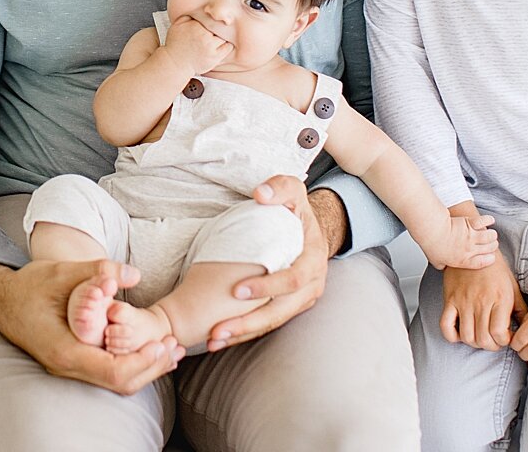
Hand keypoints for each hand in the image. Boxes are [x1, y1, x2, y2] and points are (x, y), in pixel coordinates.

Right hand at [0, 259, 183, 394]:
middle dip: (151, 368)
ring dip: (145, 368)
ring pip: (114, 381)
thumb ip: (98, 272)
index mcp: (64, 350)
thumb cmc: (28, 285)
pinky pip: (106, 372)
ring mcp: (69, 367)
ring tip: (171, 350)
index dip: (143, 362)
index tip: (164, 344)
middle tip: (176, 348)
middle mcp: (67, 366)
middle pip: (119, 383)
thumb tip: (134, 274)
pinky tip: (148, 349)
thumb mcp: (62, 272)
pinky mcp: (73, 361)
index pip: (112, 371)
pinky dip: (131, 363)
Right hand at [162, 15, 231, 74]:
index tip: (212, 23)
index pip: (212, 19)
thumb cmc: (176, 44)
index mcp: (195, 26)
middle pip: (219, 27)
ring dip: (223, 36)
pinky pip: (228, 48)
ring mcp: (210, 48)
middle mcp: (204, 36)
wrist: (174, 63)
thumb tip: (200, 9)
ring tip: (217, 38)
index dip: (213, 20)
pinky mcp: (214, 58)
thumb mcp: (177, 25)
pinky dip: (227, 45)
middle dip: (219, 28)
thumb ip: (188, 15)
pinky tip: (221, 45)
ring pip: (224, 37)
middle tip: (216, 30)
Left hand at [206, 177, 333, 351]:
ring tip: (214, 340)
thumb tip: (261, 194)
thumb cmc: (296, 209)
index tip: (237, 290)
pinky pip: (267, 323)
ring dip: (243, 333)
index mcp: (312, 260)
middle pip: (280, 312)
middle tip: (218, 329)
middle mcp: (311, 286)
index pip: (292, 279)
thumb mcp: (292, 190)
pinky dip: (245, 332)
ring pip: (272, 323)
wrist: (311, 229)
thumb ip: (279, 187)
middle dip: (249, 323)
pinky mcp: (289, 308)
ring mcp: (301, 300)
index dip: (267, 287)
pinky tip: (220, 338)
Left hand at [418, 213, 497, 270]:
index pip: (482, 262)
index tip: (491, 257)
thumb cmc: (433, 245)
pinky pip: (484, 222)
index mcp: (463, 260)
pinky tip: (490, 220)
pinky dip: (488, 220)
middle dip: (492, 246)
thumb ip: (442, 265)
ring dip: (492, 234)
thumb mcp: (436, 261)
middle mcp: (470, 249)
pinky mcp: (470, 224)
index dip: (489, 259)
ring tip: (491, 233)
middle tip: (491, 243)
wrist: (433, 231)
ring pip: (490, 236)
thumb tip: (441, 266)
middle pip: (490, 248)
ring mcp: (472, 236)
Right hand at [439, 255, 526, 350]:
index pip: (499, 334)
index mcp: (500, 299)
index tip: (507, 338)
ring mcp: (463, 302)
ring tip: (481, 336)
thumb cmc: (495, 269)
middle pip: (483, 339)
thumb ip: (521, 310)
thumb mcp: (513, 288)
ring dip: (475, 343)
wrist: (474, 249)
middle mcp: (481, 302)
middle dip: (491, 345)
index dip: (505, 342)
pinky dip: (452, 336)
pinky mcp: (450, 300)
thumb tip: (526, 330)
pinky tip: (461, 334)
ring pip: (467, 336)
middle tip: (495, 339)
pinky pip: (445, 325)